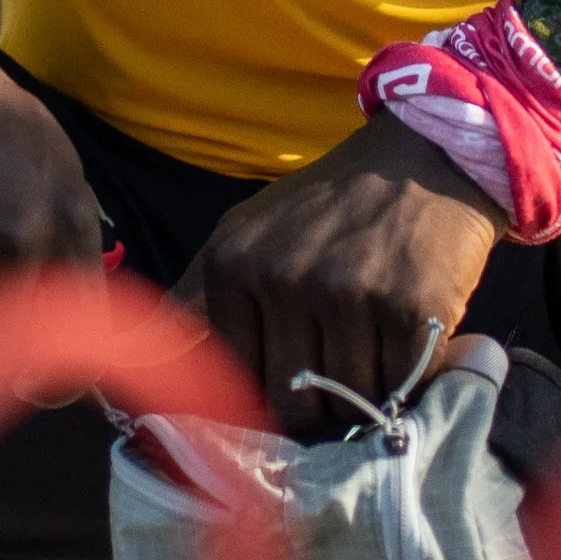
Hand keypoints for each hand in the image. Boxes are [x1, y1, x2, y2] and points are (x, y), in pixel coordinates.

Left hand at [190, 116, 502, 432]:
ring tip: (379, 347)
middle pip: (295, 402)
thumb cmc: (331, 205)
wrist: (424, 155)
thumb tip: (136, 356)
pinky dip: (413, 378)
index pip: (238, 382)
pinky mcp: (414, 306)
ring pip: (351, 401)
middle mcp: (285, 276)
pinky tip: (411, 340)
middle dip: (322, 404)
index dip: (271, 394)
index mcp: (233, 262)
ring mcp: (350, 291)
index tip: (299, 378)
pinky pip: (405, 385)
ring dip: (370, 393)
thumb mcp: (247, 230)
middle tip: (345, 374)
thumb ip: (195, 295)